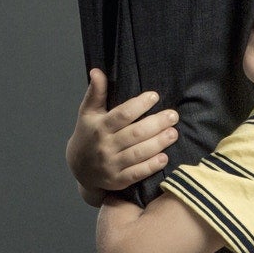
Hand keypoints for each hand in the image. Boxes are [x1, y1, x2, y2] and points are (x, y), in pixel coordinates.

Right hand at [67, 69, 179, 206]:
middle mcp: (105, 146)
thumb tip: (97, 71)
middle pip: (134, 134)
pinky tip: (165, 157)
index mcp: (99, 127)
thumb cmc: (88, 134)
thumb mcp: (88, 113)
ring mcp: (111, 165)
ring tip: (174, 133)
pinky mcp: (117, 180)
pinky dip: (151, 166)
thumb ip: (96, 93)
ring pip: (138, 153)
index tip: (154, 96)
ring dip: (158, 143)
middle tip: (173, 115)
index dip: (139, 105)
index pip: (122, 115)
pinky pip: (136, 174)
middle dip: (156, 124)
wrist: (79, 167)